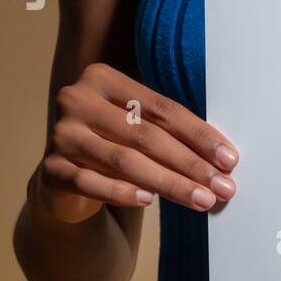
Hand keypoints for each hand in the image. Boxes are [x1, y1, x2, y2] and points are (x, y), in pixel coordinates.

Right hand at [34, 62, 237, 222]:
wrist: (62, 177)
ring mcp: (61, 134)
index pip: (162, 109)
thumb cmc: (113, 144)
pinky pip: (90, 182)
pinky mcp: (51, 169)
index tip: (230, 159)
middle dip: (191, 164)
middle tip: (223, 186)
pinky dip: (120, 192)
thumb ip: (168, 131)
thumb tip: (223, 159)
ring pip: (124, 160)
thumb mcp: (136, 126)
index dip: (199, 135)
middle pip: (147, 135)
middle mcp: (77, 100)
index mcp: (102, 79)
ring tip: (202, 199)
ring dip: (169, 183)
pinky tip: (147, 201)